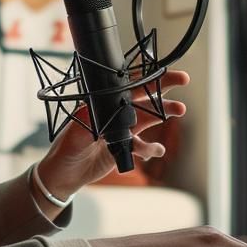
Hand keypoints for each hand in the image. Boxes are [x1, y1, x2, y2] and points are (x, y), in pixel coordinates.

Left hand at [36, 69, 190, 199]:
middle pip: (143, 96)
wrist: (64, 175)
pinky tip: (155, 150)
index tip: (161, 71)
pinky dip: (151, 148)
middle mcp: (114, 114)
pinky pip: (143, 146)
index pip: (126, 86)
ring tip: (180, 110)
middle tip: (183, 79)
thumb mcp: (75, 135)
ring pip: (148, 118)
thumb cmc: (65, 150)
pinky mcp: (125, 148)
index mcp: (102, 104)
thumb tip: (106, 115)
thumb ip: (92, 124)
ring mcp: (121, 130)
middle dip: (163, 86)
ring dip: (164, 114)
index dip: (144, 77)